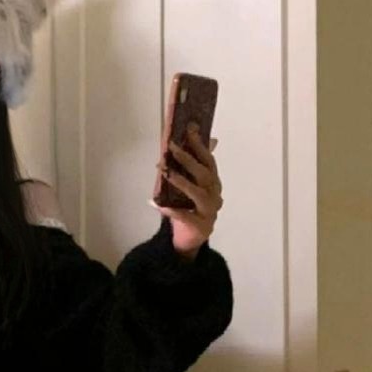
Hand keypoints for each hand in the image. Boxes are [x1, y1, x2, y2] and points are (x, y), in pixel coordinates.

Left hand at [150, 121, 221, 255]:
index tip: (189, 130)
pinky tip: (156, 204)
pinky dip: (171, 210)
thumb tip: (200, 142)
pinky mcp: (201, 227)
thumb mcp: (190, 186)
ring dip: (182, 182)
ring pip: (198, 194)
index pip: (209, 161)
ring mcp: (210, 212)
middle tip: (172, 148)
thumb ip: (193, 167)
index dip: (200, 145)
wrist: (190, 240)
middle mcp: (215, 196)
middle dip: (188, 159)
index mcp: (214, 184)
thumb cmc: (189, 210)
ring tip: (167, 173)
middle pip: (205, 175)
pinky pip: (185, 217)